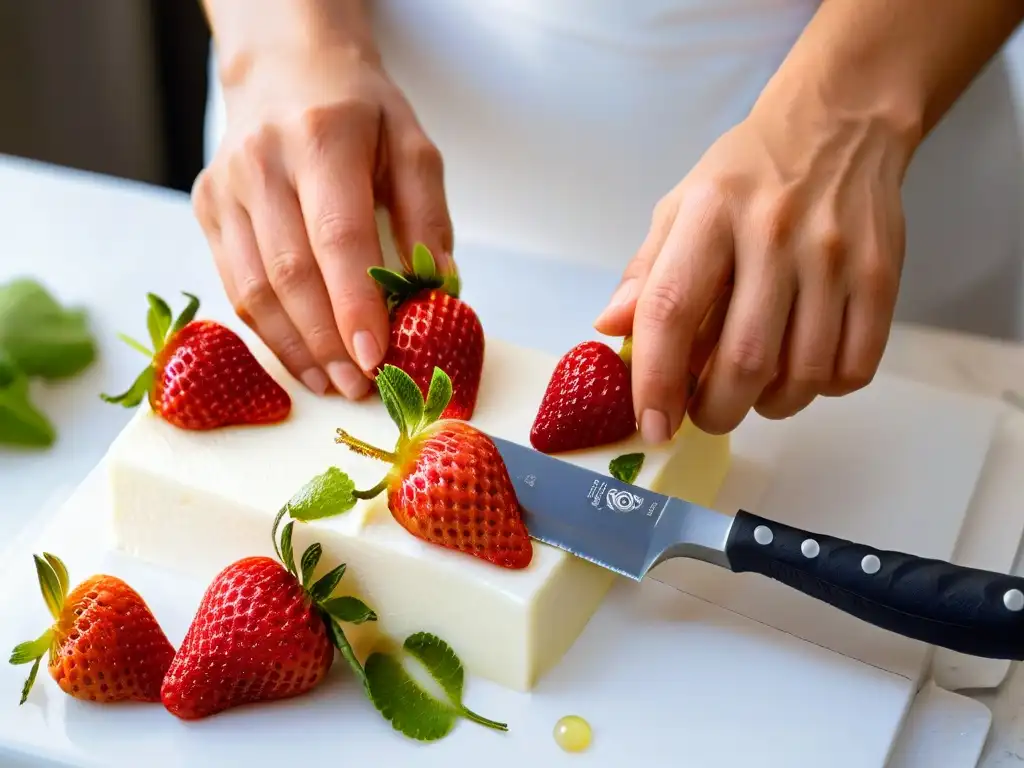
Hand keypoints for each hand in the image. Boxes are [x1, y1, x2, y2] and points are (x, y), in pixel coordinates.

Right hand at [193, 42, 451, 398]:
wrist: (285, 68)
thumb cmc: (359, 111)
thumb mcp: (412, 146)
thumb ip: (428, 217)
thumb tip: (440, 291)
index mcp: (322, 138)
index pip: (337, 237)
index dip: (355, 305)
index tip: (376, 357)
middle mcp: (263, 161)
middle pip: (291, 273)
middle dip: (328, 341)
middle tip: (362, 386)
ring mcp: (226, 186)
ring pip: (255, 289)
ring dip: (296, 348)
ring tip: (334, 384)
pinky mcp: (207, 207)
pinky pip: (235, 285)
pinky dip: (270, 332)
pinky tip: (303, 360)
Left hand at [595, 104, 912, 439]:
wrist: (839, 125)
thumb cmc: (747, 176)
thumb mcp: (680, 208)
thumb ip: (646, 272)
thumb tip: (610, 329)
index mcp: (708, 216)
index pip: (671, 311)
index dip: (657, 380)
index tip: (653, 424)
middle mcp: (773, 235)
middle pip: (744, 359)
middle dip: (717, 410)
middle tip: (707, 414)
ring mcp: (833, 256)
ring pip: (802, 373)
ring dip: (770, 406)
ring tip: (755, 394)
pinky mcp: (881, 275)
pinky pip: (853, 366)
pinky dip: (823, 389)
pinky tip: (804, 371)